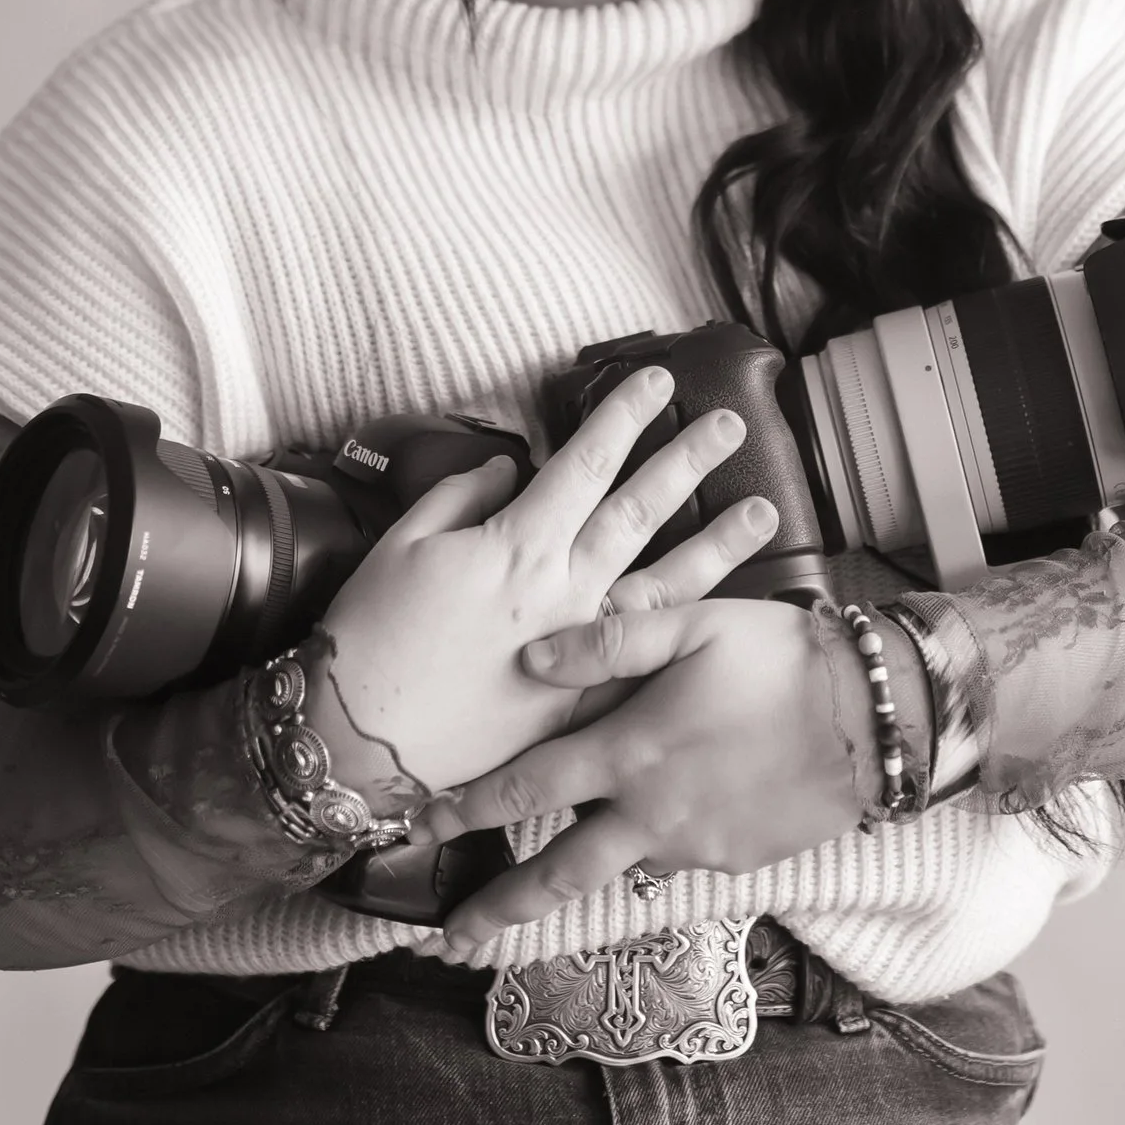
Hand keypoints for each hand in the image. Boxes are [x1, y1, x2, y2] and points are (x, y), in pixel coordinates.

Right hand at [302, 369, 776, 807]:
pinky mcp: (580, 702)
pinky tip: (722, 612)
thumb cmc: (371, 639)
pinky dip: (686, 630)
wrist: (361, 743)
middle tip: (729, 426)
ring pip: (664, 585)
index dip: (622, 417)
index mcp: (517, 547)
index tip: (655, 381)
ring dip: (717, 545)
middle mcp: (562, 593)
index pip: (584, 464)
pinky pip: (646, 656)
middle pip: (639, 512)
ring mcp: (580, 651)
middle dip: (686, 462)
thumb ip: (462, 497)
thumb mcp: (403, 546)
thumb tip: (510, 468)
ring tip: (763, 513)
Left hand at [416, 593, 905, 936]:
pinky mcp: (738, 861)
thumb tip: (529, 656)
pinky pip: (677, 859)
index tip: (423, 828)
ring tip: (546, 884)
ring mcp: (697, 846)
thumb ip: (607, 639)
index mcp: (632, 752)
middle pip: (558, 876)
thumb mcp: (693, 623)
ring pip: (620, 867)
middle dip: (499, 910)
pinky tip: (660, 823)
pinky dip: (655, 847)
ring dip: (580, 875)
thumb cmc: (784, 655)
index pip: (528, 787)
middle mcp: (654, 813)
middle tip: (450, 941)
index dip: (469, 809)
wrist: (878, 718)